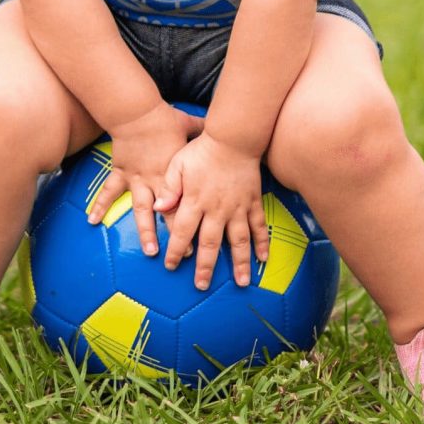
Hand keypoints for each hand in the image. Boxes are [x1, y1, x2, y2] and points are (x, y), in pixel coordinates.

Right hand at [86, 103, 194, 258]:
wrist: (137, 113)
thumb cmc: (164, 120)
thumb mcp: (190, 127)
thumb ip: (203, 131)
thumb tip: (219, 127)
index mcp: (176, 174)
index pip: (187, 204)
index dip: (194, 224)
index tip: (201, 243)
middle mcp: (158, 182)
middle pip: (168, 214)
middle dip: (174, 237)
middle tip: (180, 258)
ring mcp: (137, 179)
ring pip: (142, 210)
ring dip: (145, 231)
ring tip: (149, 251)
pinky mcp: (121, 173)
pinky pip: (109, 192)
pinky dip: (100, 205)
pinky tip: (92, 220)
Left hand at [155, 133, 270, 288]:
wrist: (233, 138)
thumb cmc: (201, 151)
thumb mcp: (177, 165)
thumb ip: (169, 188)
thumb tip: (159, 208)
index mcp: (195, 201)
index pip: (182, 231)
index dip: (175, 250)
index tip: (170, 266)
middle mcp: (217, 209)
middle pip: (210, 243)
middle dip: (205, 267)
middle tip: (201, 285)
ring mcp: (237, 208)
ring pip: (239, 241)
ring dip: (240, 263)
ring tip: (242, 283)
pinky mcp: (253, 203)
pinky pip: (259, 226)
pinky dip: (262, 243)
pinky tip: (264, 259)